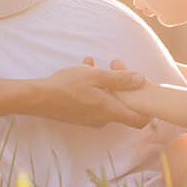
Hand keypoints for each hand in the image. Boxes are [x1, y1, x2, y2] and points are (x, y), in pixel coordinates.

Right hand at [30, 63, 149, 128]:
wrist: (39, 98)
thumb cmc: (68, 86)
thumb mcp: (96, 76)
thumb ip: (120, 79)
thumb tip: (141, 80)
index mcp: (110, 111)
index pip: (139, 121)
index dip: (147, 110)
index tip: (145, 95)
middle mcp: (102, 119)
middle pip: (123, 109)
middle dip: (123, 89)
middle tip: (117, 69)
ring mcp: (90, 119)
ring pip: (106, 102)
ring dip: (106, 85)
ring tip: (96, 65)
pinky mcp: (80, 115)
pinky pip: (93, 101)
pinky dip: (94, 87)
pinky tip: (85, 67)